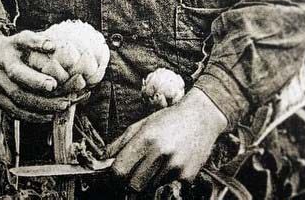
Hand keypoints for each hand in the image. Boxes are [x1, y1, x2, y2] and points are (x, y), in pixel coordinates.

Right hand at [0, 30, 71, 121]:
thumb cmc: (12, 48)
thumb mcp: (21, 38)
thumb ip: (36, 41)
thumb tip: (53, 46)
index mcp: (5, 58)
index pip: (18, 71)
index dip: (35, 79)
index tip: (54, 85)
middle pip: (17, 91)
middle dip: (42, 100)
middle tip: (64, 100)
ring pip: (17, 104)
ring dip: (41, 108)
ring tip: (62, 106)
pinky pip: (14, 113)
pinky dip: (32, 116)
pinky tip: (49, 115)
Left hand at [107, 87, 227, 192]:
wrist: (202, 117)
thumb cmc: (169, 119)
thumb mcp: (143, 124)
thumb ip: (121, 142)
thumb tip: (103, 159)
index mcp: (146, 138)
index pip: (120, 170)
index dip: (115, 174)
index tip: (118, 172)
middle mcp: (160, 153)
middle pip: (134, 185)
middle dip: (131, 180)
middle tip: (137, 170)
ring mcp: (175, 166)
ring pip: (150, 188)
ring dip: (150, 180)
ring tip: (157, 163)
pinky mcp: (187, 176)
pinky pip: (168, 187)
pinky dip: (166, 181)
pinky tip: (171, 165)